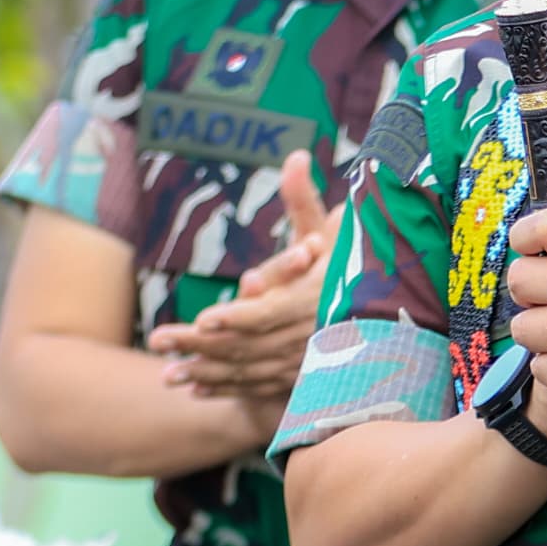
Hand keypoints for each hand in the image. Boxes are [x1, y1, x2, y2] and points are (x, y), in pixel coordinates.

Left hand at [146, 155, 340, 406]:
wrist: (388, 306)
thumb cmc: (352, 258)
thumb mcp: (330, 225)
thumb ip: (305, 199)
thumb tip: (294, 157)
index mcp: (316, 299)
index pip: (270, 312)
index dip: (238, 317)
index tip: (204, 319)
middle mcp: (310, 335)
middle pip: (249, 345)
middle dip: (201, 346)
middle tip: (158, 340)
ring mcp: (306, 361)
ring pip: (251, 370)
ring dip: (207, 373)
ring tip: (167, 375)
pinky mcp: (302, 377)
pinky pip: (259, 387)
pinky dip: (227, 389)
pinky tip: (196, 388)